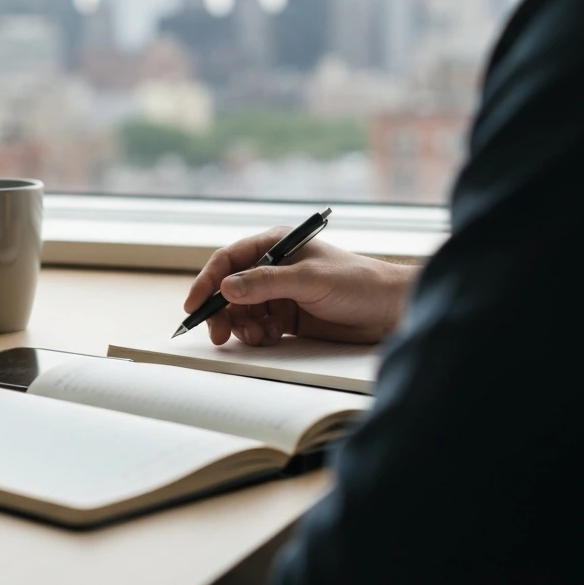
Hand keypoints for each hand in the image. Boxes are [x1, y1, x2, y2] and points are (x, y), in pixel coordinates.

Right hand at [184, 228, 417, 346]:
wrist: (389, 310)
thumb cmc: (357, 282)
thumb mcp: (309, 280)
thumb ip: (266, 283)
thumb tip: (226, 288)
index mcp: (275, 246)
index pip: (229, 260)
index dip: (208, 281)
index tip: (194, 304)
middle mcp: (274, 268)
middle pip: (230, 289)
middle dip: (221, 311)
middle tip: (219, 334)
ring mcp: (280, 294)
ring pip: (242, 311)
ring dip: (240, 326)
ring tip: (253, 337)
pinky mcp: (289, 318)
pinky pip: (259, 327)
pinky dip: (257, 336)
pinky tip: (269, 339)